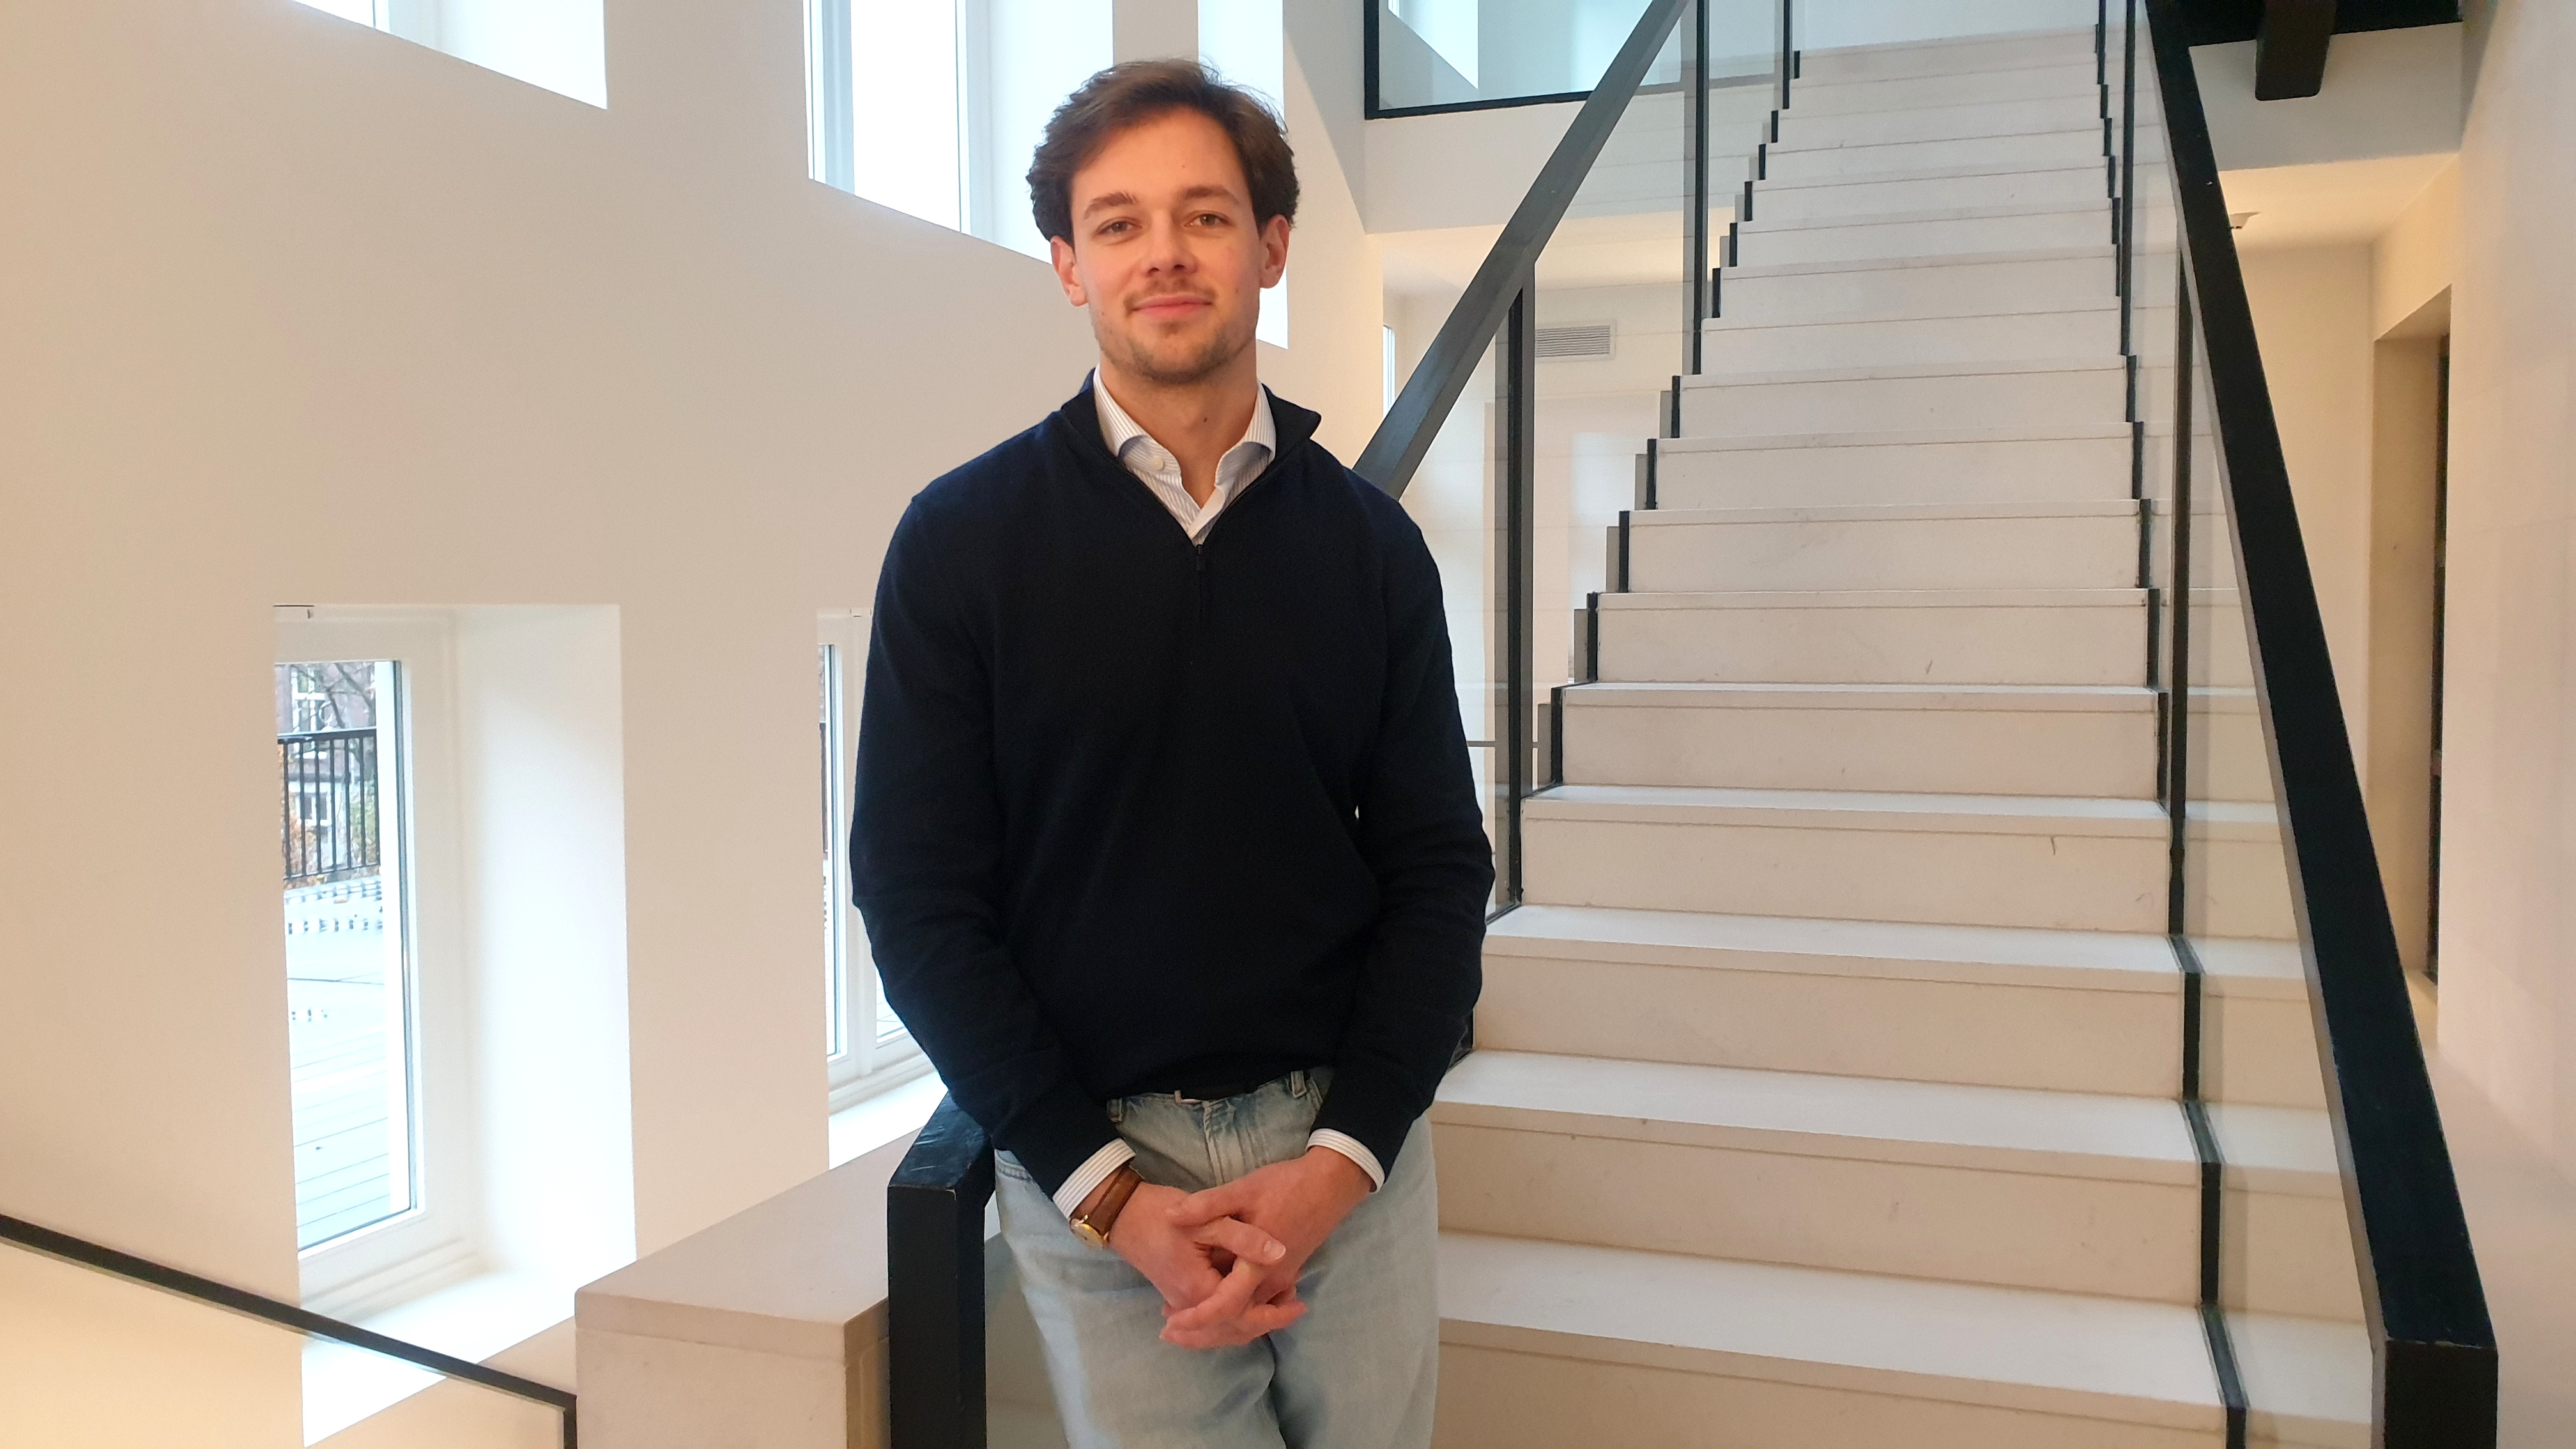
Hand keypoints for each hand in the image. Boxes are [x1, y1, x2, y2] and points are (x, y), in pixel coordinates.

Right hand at [1103, 1182, 1303, 1344]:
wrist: (1122, 1214)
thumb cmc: (1162, 1213)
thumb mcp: (1209, 1219)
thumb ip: (1245, 1238)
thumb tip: (1281, 1253)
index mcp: (1199, 1290)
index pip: (1243, 1315)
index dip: (1275, 1313)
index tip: (1300, 1304)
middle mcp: (1189, 1304)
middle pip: (1234, 1329)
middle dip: (1267, 1321)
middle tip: (1296, 1307)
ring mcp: (1181, 1303)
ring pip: (1221, 1328)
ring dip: (1250, 1322)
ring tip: (1279, 1305)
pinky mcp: (1178, 1295)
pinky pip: (1210, 1319)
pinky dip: (1232, 1318)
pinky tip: (1248, 1305)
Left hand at [1160, 1148, 1372, 1348]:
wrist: (1329, 1185)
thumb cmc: (1287, 1186)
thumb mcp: (1243, 1189)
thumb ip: (1207, 1205)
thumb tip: (1169, 1215)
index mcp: (1257, 1265)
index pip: (1225, 1307)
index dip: (1196, 1319)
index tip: (1169, 1323)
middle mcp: (1270, 1281)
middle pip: (1236, 1323)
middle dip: (1202, 1332)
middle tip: (1168, 1330)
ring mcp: (1280, 1280)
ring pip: (1248, 1317)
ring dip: (1218, 1324)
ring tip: (1183, 1320)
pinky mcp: (1285, 1274)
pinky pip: (1259, 1305)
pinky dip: (1237, 1312)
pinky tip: (1215, 1303)